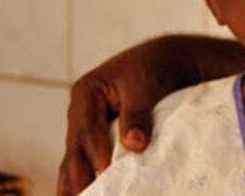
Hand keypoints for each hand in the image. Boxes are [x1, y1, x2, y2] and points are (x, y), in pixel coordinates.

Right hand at [56, 35, 244, 194]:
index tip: (105, 171)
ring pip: (75, 161)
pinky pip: (85, 164)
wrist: (169, 62)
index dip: (96, 150)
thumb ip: (137, 114)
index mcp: (86, 92)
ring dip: (76, 183)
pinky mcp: (98, 142)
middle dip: (79, 176)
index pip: (88, 127)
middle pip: (76, 149)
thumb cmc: (156, 68)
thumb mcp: (146, 85)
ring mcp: (86, 128)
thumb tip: (133, 144)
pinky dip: (83, 180)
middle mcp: (80, 113)